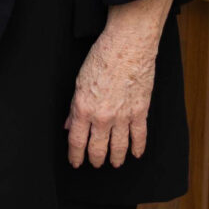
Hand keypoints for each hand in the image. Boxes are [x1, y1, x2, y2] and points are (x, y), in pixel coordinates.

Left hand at [66, 0, 178, 168]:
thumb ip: (74, 107)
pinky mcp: (140, 111)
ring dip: (116, 158)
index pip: (77, 140)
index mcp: (84, 108)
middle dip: (95, 159)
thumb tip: (68, 124)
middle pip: (97, 148)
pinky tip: (136, 154)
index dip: (75, 155)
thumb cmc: (102, 56)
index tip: (75, 161)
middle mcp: (102, 117)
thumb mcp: (79, 81)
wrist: (128, 44)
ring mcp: (123, 116)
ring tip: (115, 163)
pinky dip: (138, 148)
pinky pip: (139, 136)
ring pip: (119, 147)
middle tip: (95, 164)